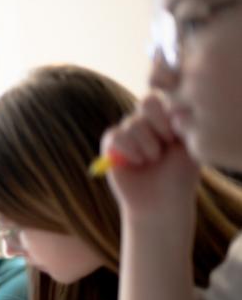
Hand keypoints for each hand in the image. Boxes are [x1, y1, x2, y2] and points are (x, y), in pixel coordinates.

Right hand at [100, 93, 198, 220]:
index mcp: (166, 119)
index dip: (165, 114)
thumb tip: (170, 105)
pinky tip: (137, 161)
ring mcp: (128, 134)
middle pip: (145, 102)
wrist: (160, 202)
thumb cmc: (179, 176)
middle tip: (164, 146)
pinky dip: (127, 147)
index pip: (161, 97)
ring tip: (151, 160)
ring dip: (144, 142)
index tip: (174, 136)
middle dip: (156, 125)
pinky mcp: (111, 147)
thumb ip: (181, 123)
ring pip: (131, 122)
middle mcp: (147, 123)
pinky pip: (114, 134)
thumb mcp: (188, 147)